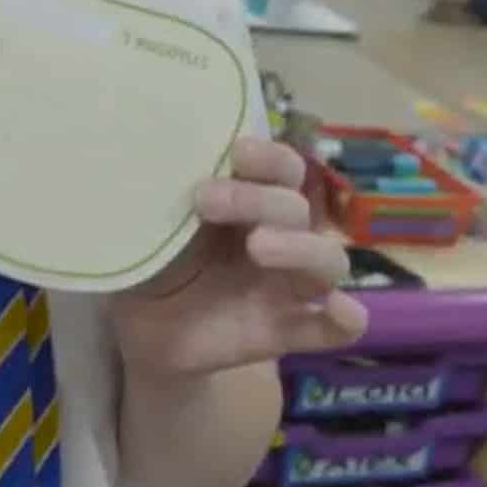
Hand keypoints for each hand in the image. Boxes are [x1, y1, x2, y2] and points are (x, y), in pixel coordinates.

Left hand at [109, 139, 366, 382]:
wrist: (142, 326)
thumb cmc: (155, 258)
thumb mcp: (155, 221)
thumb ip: (168, 192)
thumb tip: (152, 155)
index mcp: (255, 200)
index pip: (285, 169)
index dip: (270, 158)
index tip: (235, 155)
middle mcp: (281, 236)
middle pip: (297, 209)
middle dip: (257, 199)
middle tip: (206, 201)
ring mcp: (289, 286)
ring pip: (329, 261)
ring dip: (300, 247)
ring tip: (257, 245)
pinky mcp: (288, 331)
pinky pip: (336, 329)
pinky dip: (345, 318)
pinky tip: (337, 310)